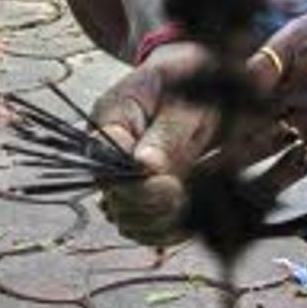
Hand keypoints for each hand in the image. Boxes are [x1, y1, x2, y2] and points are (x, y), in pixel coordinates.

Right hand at [82, 40, 239, 245]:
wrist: (200, 78)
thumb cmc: (193, 84)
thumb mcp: (185, 104)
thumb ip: (165, 136)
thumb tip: (146, 169)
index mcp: (110, 121)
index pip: (107, 165)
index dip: (136, 186)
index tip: (172, 188)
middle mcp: (109, 155)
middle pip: (114, 201)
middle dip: (150, 208)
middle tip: (182, 197)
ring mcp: (124, 178)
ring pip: (128, 221)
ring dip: (159, 224)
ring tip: (187, 205)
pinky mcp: (143, 195)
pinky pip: (147, 227)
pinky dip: (168, 230)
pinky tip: (189, 218)